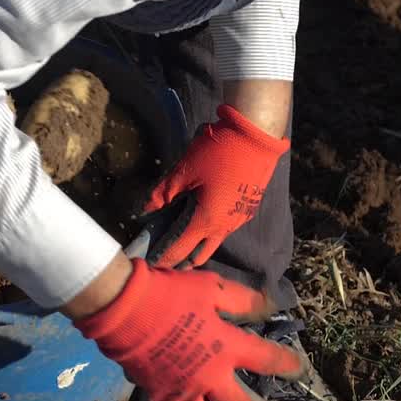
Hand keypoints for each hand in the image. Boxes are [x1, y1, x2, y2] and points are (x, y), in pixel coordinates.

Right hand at [72, 258, 301, 400]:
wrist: (124, 307)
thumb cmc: (171, 294)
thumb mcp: (213, 288)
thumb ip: (244, 301)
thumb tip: (272, 305)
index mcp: (226, 349)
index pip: (268, 361)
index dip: (288, 365)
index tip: (299, 369)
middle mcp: (208, 378)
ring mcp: (181, 392)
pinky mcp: (156, 397)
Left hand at [143, 104, 289, 268]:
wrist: (256, 136)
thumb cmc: (217, 151)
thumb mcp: (184, 171)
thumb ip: (162, 194)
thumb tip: (144, 209)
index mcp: (205, 221)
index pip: (178, 250)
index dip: (162, 259)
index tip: (149, 264)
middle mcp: (224, 227)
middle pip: (199, 256)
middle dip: (180, 262)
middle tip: (164, 261)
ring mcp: (238, 219)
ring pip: (214, 243)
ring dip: (198, 248)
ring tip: (182, 245)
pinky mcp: (247, 208)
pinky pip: (226, 228)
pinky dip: (211, 232)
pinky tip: (203, 222)